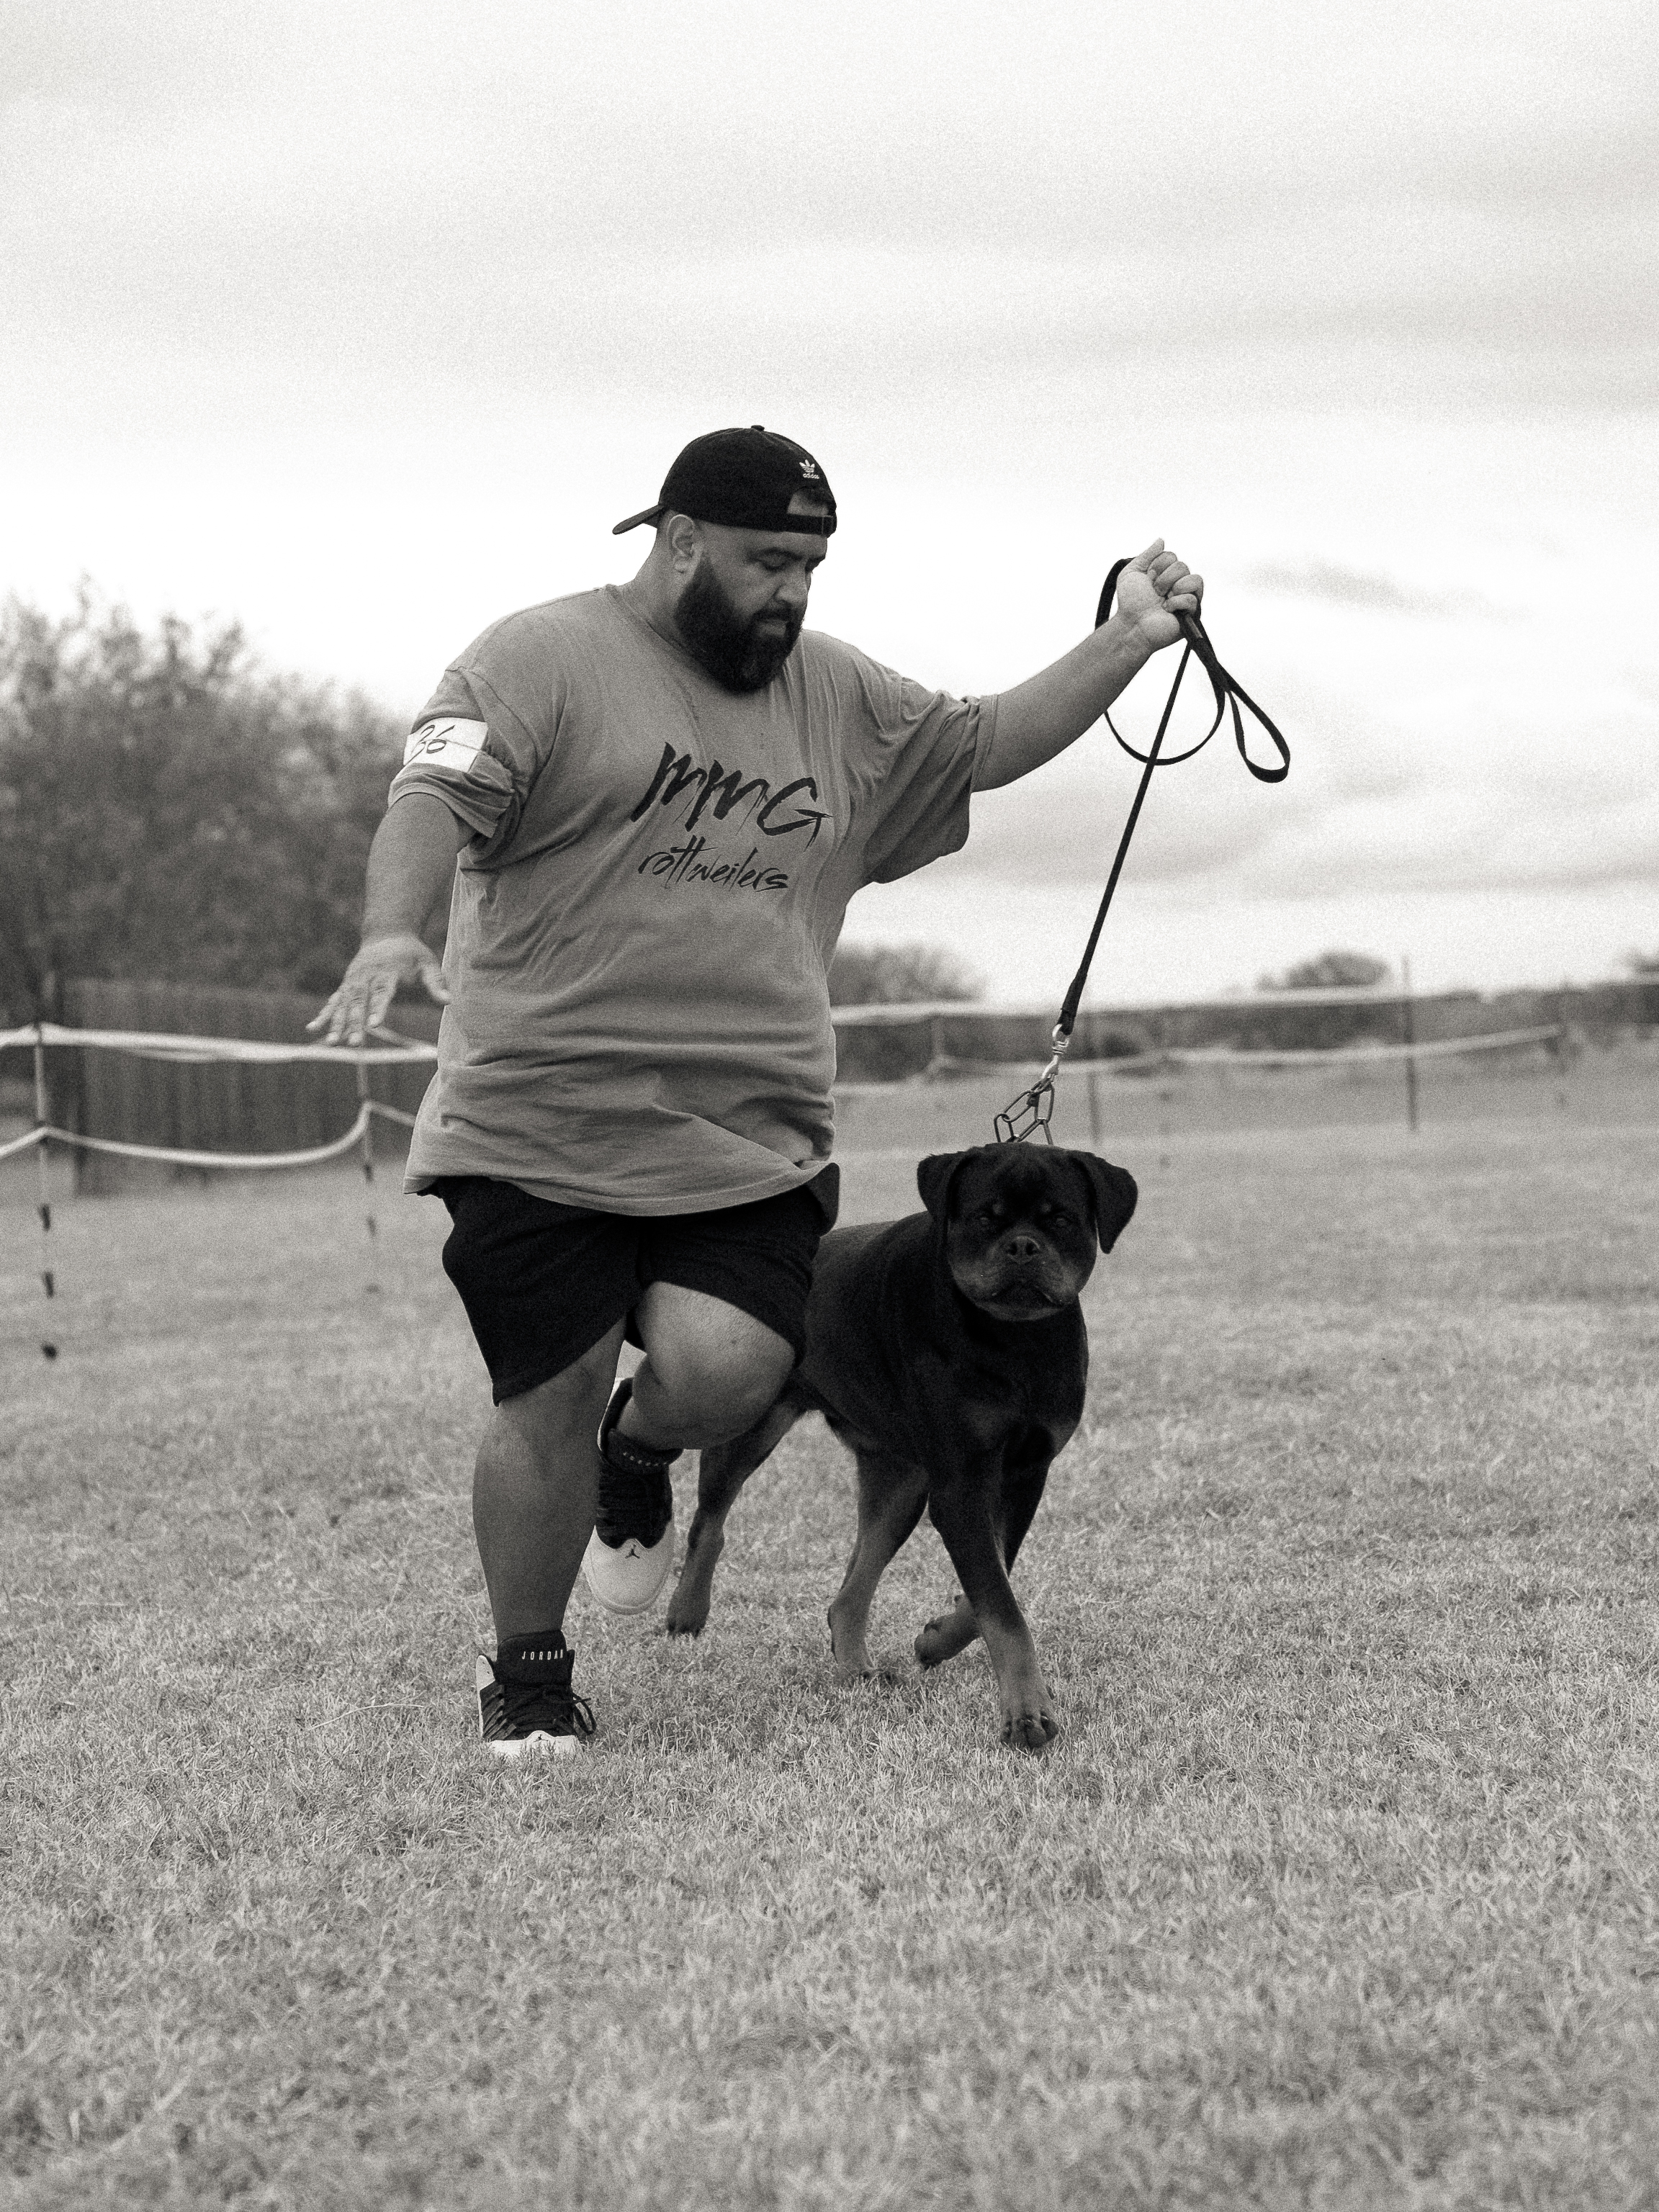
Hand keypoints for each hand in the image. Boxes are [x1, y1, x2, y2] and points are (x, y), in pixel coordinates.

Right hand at [307, 934, 448, 1046]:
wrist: (388, 934)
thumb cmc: (412, 954)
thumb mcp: (429, 964)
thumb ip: (436, 983)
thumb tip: (448, 1002)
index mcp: (387, 972)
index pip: (382, 992)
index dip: (378, 1009)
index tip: (375, 1025)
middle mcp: (366, 976)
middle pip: (359, 1002)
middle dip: (355, 1023)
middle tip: (354, 1043)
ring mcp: (353, 981)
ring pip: (343, 1004)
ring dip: (337, 1024)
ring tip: (332, 1043)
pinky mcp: (346, 986)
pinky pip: (332, 1002)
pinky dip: (323, 1015)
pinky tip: (312, 1029)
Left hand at [1113, 539, 1202, 651]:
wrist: (1132, 625)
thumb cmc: (1130, 603)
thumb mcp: (1132, 572)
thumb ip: (1147, 554)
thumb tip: (1161, 540)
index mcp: (1166, 574)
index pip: (1171, 556)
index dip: (1157, 566)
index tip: (1147, 580)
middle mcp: (1178, 584)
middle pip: (1182, 566)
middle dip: (1163, 579)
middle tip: (1154, 592)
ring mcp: (1186, 598)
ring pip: (1194, 579)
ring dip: (1172, 588)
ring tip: (1162, 601)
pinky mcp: (1191, 613)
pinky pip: (1193, 598)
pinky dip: (1176, 603)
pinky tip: (1167, 610)